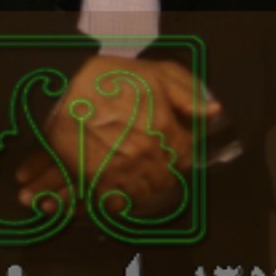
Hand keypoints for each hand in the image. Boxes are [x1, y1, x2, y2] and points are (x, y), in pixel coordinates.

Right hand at [40, 51, 211, 206]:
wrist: (62, 88)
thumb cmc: (110, 77)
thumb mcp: (156, 73)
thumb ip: (187, 94)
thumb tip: (214, 112)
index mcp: (164, 129)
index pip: (187, 158)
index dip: (184, 156)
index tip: (176, 153)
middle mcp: (146, 154)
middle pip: (167, 180)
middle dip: (166, 174)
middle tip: (157, 167)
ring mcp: (121, 169)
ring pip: (144, 194)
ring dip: (145, 189)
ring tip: (139, 179)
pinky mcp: (96, 179)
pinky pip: (117, 202)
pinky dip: (121, 200)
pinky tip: (120, 190)